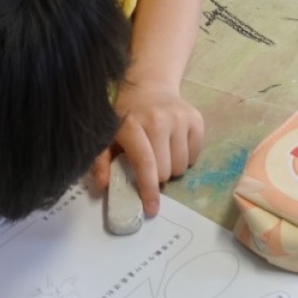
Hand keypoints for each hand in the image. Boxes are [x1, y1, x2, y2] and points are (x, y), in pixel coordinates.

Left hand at [92, 83, 205, 216]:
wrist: (149, 87)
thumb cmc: (125, 117)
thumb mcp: (107, 136)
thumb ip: (101, 161)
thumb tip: (104, 185)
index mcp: (132, 125)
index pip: (145, 164)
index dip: (148, 189)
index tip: (151, 209)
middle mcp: (158, 119)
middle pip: (165, 170)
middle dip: (158, 176)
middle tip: (149, 164)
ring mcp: (180, 118)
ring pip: (182, 166)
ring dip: (171, 168)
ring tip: (161, 153)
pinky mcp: (196, 119)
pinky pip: (195, 156)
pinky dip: (185, 157)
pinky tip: (174, 144)